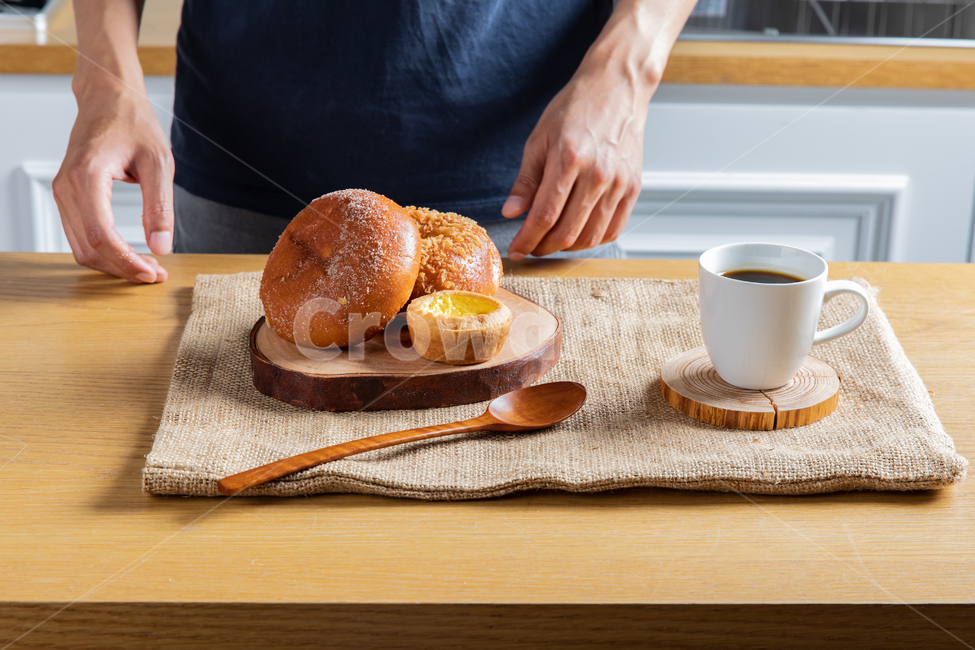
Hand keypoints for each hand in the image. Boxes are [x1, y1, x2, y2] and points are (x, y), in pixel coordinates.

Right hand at [53, 81, 172, 282]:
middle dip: (123, 268)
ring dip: (113, 264)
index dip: (127, 262)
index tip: (153, 272)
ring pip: (81, 248)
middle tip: (155, 273)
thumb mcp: (159, 163)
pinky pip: (80, 236)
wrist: (109, 99)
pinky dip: (104, 252)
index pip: (101, 236)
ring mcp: (62, 193)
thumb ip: (160, 206)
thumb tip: (161, 246)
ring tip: (147, 266)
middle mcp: (67, 187)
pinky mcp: (67, 197)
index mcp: (87, 177)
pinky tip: (130, 253)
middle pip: (89, 248)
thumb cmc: (134, 123)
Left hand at [501, 0, 696, 259]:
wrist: (617, 88)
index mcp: (569, 159)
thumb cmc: (576, 108)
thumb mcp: (539, 139)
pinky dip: (593, 240)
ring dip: (567, 248)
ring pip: (590, 236)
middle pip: (567, 232)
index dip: (527, 239)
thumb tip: (511, 212)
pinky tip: (578, 234)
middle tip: (530, 247)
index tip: (515, 250)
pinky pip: (613, 228)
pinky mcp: (633, 187)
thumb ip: (526, 180)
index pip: (544, 215)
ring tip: (551, 241)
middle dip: (543, 248)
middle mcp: (598, 174)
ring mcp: (619, 183)